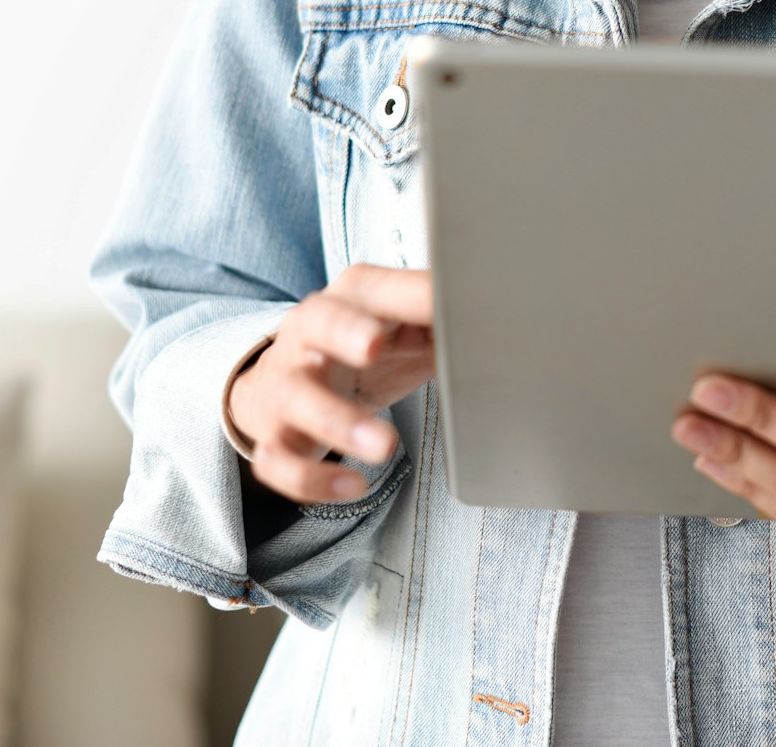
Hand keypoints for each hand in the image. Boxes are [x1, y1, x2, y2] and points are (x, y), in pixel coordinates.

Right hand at [229, 262, 433, 505]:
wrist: (290, 381)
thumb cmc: (368, 350)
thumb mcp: (407, 327)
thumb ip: (446, 321)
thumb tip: (503, 317)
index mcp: (351, 299)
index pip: (372, 287)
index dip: (401, 295)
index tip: (436, 302)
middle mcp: (309, 334)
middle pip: (318, 321)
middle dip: (345, 331)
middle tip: (375, 345)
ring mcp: (286, 385)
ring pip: (297, 397)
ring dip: (338, 422)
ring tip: (384, 446)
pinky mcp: (273, 435)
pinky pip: (277, 459)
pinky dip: (312, 479)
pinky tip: (353, 487)